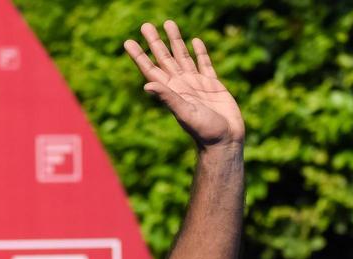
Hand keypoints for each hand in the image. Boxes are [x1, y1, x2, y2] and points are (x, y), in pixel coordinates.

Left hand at [124, 21, 243, 148]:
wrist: (225, 140)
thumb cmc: (204, 130)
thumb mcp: (184, 112)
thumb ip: (167, 97)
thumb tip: (147, 85)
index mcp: (171, 91)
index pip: (151, 69)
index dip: (139, 55)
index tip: (128, 42)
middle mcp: (181, 85)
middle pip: (165, 58)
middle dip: (155, 42)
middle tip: (145, 25)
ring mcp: (196, 84)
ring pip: (183, 56)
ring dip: (175, 41)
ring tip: (168, 23)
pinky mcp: (212, 85)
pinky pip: (204, 64)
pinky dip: (199, 52)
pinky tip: (195, 41)